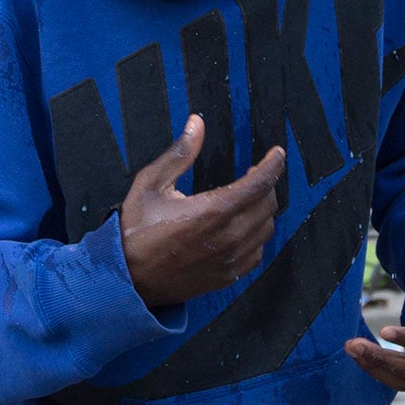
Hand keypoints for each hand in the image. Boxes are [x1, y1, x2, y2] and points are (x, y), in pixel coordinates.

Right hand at [119, 116, 284, 306]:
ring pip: (266, 228)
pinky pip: (257, 252)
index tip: (276, 154)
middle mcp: (227, 237)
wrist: (128, 278)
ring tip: (248, 199)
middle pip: (267, 204)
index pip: (258, 183)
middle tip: (253, 174)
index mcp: (212, 211)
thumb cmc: (136, 232)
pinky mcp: (228, 276)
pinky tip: (241, 227)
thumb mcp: (151, 184)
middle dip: (265, 184)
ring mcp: (230, 259)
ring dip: (262, 209)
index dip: (273, 164)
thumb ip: (180, 154)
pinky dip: (256, 236)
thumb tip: (196, 125)